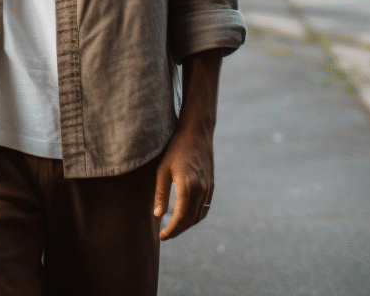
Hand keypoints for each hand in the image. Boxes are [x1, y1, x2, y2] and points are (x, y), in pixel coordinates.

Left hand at [153, 125, 213, 239]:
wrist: (197, 132)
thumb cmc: (175, 148)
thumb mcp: (162, 170)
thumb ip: (161, 194)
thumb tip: (157, 215)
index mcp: (188, 187)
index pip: (180, 218)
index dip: (171, 230)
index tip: (161, 237)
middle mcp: (201, 190)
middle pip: (191, 220)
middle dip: (178, 230)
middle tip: (166, 235)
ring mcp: (208, 188)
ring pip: (200, 215)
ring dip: (188, 225)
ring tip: (174, 227)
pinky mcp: (211, 185)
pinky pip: (205, 207)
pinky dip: (196, 216)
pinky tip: (187, 216)